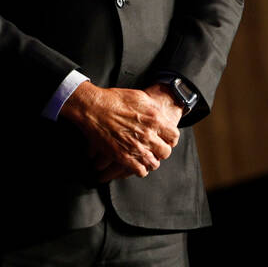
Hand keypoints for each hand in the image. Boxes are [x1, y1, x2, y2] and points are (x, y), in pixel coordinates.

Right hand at [59, 81, 181, 181]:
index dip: (170, 139)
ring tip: (147, 157)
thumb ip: (153, 108)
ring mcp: (136, 147)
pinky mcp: (124, 157)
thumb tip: (161, 115)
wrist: (93, 108)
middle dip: (161, 151)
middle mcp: (148, 135)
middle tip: (155, 149)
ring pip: (154, 164)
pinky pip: (140, 171)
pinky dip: (140, 169)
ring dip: (151, 161)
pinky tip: (136, 163)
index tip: (165, 140)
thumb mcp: (140, 97)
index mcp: (155, 119)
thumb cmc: (114, 100)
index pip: (173, 137)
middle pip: (165, 152)